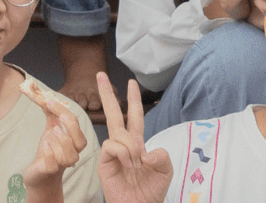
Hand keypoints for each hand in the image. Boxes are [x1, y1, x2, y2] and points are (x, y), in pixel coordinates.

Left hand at [20, 81, 88, 200]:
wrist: (39, 174)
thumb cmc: (48, 150)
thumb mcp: (50, 129)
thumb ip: (50, 113)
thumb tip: (44, 93)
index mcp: (74, 141)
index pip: (75, 123)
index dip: (63, 110)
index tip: (49, 100)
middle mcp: (72, 153)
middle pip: (80, 142)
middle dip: (70, 127)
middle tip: (58, 116)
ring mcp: (62, 164)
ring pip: (70, 155)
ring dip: (62, 141)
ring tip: (52, 132)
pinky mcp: (49, 171)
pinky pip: (54, 164)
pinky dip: (50, 153)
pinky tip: (44, 144)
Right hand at [95, 73, 171, 202]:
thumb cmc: (152, 191)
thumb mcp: (165, 171)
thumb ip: (162, 155)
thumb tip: (145, 150)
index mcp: (137, 144)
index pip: (134, 116)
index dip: (133, 100)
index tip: (131, 83)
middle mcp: (123, 145)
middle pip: (114, 114)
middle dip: (107, 94)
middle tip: (100, 75)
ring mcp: (112, 154)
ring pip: (117, 133)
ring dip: (130, 145)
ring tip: (136, 163)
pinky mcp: (103, 163)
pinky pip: (111, 146)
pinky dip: (122, 152)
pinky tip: (127, 163)